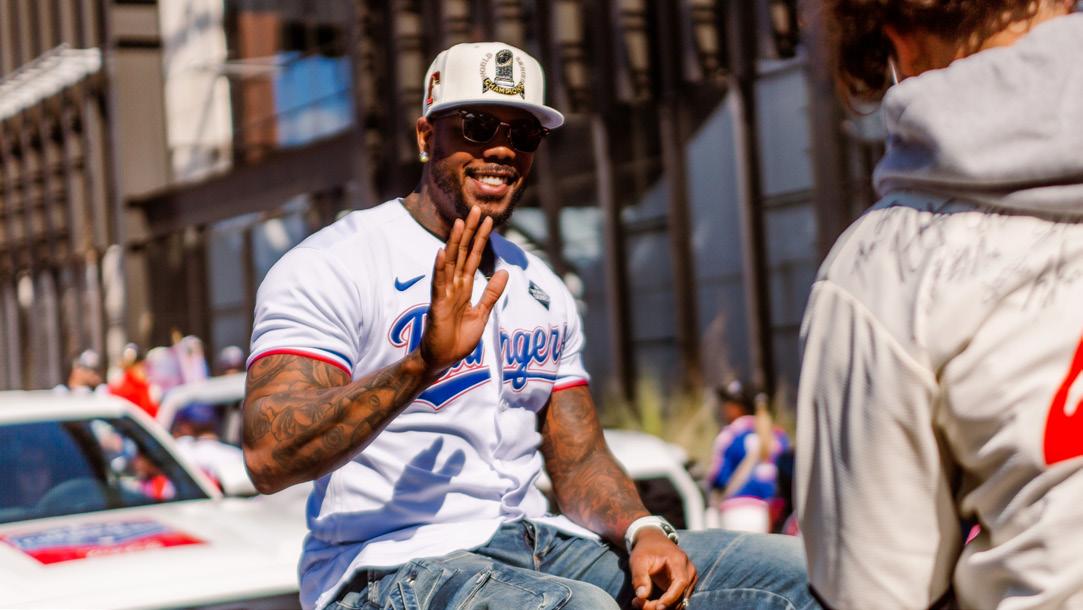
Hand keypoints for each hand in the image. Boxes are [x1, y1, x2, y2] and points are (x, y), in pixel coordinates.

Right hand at [419, 206, 508, 375]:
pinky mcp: (437, 305)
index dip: (481, 238)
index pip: (474, 257)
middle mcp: (454, 285)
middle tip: (476, 209)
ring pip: (451, 263)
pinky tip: (442, 252)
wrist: (442, 360)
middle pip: (463, 253)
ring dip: (455, 242)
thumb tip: (504, 271)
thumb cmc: (458, 339)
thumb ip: (492, 293)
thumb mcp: (482, 313)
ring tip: (460, 222)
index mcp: (465, 287)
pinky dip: (440, 268)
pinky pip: (438, 284)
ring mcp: (444, 293)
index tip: (488, 219)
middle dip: (470, 231)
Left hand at [630, 528, 697, 609]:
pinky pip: (677, 600)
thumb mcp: (637, 560)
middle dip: (661, 605)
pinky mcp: (685, 586)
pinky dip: (663, 604)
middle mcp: (689, 570)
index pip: (681, 582)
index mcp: (679, 560)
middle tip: (637, 603)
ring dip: (661, 606)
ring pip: (680, 601)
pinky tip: (647, 601)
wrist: (652, 541)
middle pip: (681, 595)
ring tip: (639, 601)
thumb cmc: (645, 550)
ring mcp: (689, 579)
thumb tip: (641, 596)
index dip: (671, 597)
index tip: (657, 607)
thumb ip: (639, 577)